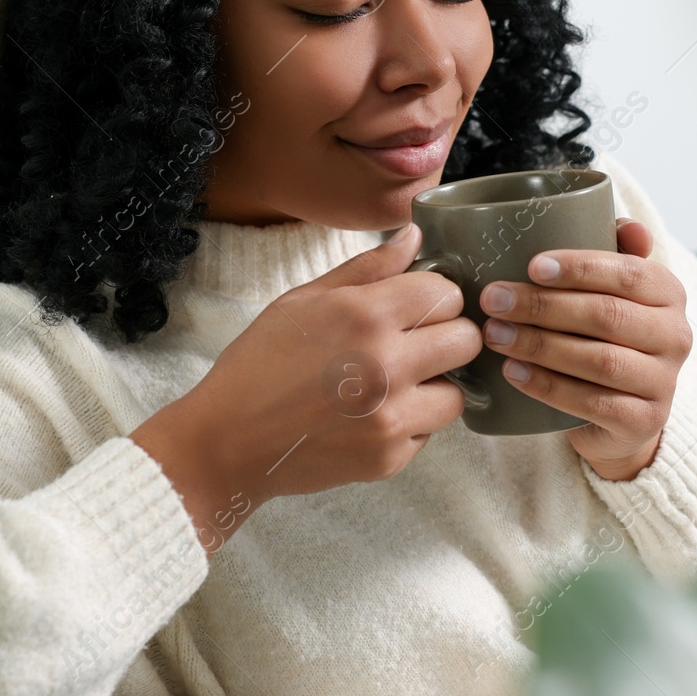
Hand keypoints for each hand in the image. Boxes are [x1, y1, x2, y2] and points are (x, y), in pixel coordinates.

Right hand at [131, 222, 478, 554]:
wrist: (228, 443)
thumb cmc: (259, 365)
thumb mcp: (304, 300)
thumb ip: (368, 268)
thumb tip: (415, 236)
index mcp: (365, 316)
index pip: (447, 294)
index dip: (436, 296)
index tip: (419, 305)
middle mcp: (387, 366)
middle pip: (468, 341)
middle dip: (449, 336)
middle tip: (417, 342)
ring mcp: (392, 418)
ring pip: (459, 393)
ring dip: (436, 385)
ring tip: (396, 383)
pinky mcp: (390, 459)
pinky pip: (429, 432)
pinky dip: (410, 423)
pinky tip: (373, 415)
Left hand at [478, 217, 691, 480]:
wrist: (620, 413)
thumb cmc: (606, 335)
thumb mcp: (610, 289)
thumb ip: (615, 251)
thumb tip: (631, 228)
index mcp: (669, 293)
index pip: (629, 273)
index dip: (580, 268)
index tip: (531, 266)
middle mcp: (675, 336)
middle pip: (607, 316)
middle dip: (543, 306)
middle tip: (494, 300)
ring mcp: (663, 382)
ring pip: (599, 361)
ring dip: (539, 346)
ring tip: (495, 334)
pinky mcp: (644, 422)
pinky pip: (591, 403)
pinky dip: (547, 386)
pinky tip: (513, 372)